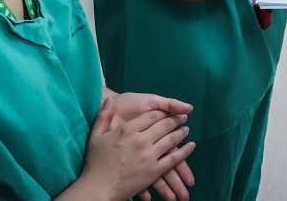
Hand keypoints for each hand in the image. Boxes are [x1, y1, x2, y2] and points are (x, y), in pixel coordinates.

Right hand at [79, 99, 196, 200]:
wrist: (98, 188)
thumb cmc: (95, 162)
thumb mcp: (95, 136)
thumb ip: (103, 116)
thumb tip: (110, 100)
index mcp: (128, 130)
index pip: (151, 116)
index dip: (162, 112)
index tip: (168, 111)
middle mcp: (141, 141)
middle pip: (164, 126)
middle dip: (175, 120)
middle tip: (182, 118)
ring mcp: (149, 156)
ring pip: (171, 140)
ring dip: (181, 133)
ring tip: (186, 129)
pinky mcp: (154, 171)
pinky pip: (173, 159)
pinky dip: (184, 152)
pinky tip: (191, 146)